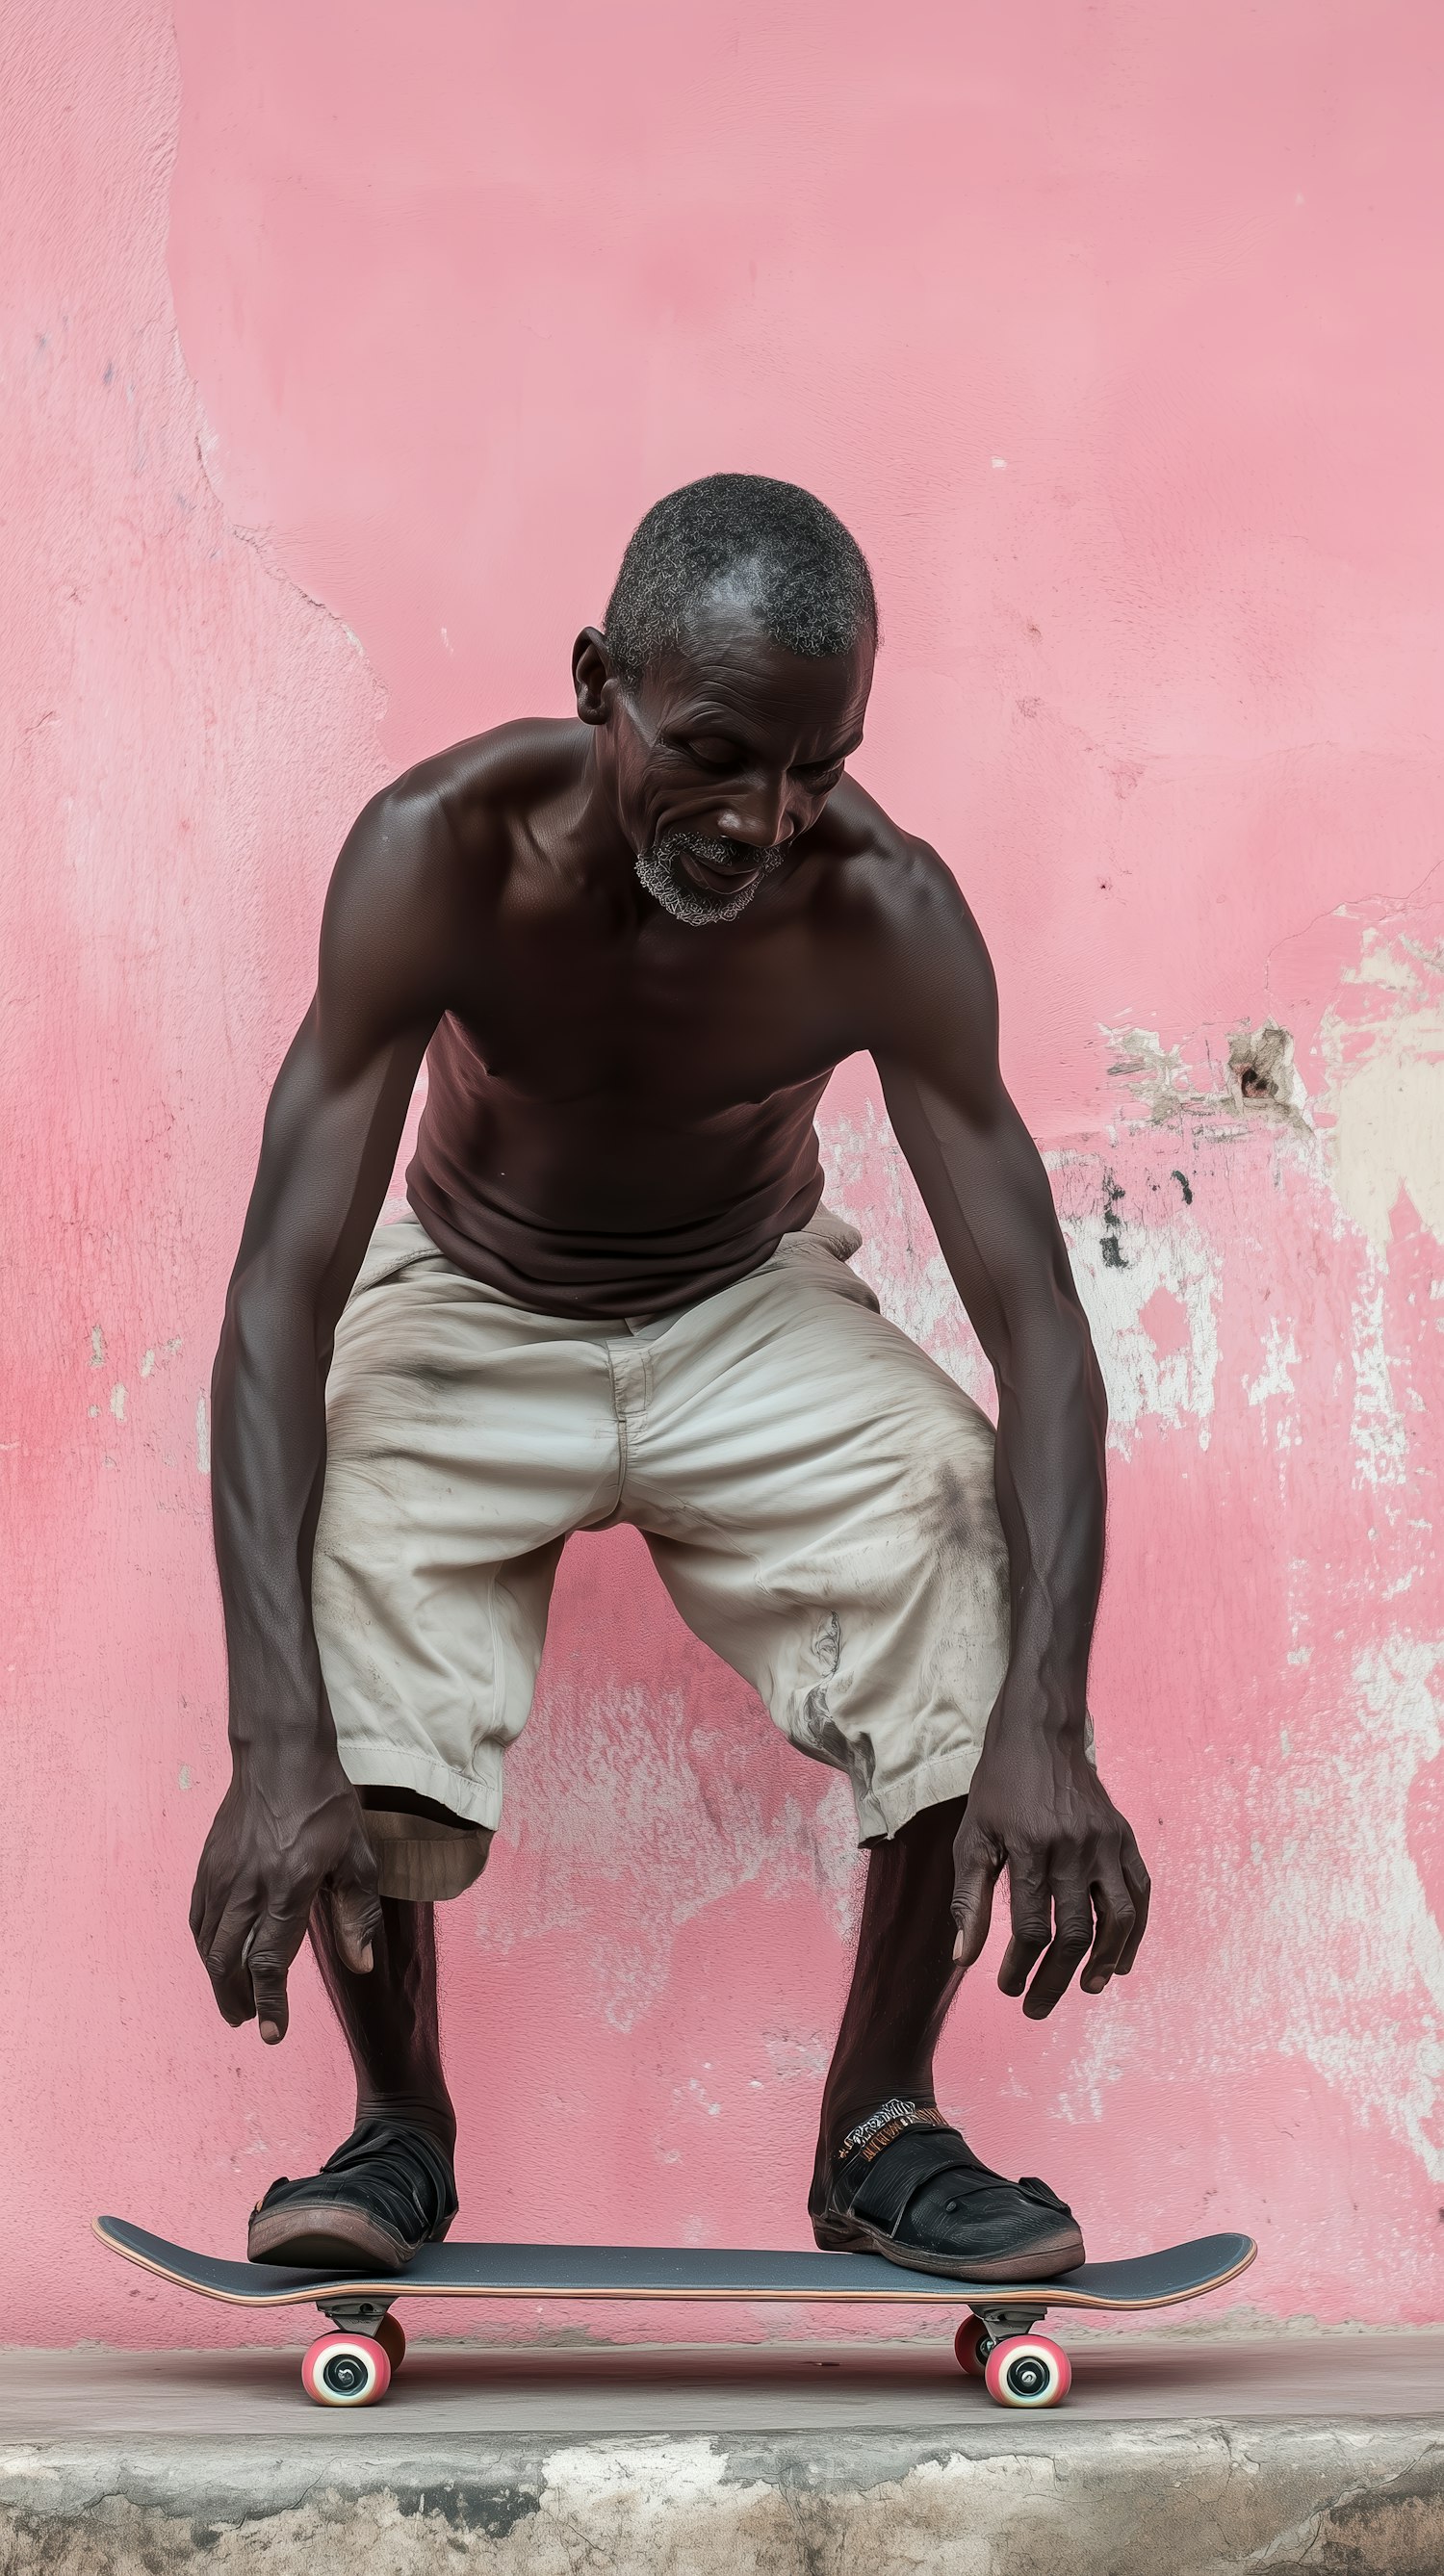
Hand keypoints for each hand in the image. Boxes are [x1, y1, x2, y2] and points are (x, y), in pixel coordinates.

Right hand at [189, 1744, 379, 2042]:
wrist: (280, 1755)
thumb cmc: (326, 1803)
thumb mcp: (357, 1855)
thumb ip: (357, 1914)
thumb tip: (361, 1965)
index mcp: (288, 1885)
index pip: (271, 1959)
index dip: (270, 2003)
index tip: (271, 2033)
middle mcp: (249, 1885)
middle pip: (228, 1960)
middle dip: (236, 1999)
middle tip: (248, 2020)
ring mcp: (222, 1874)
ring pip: (207, 1943)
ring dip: (218, 1978)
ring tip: (234, 1997)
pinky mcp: (207, 1865)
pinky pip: (198, 1918)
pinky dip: (204, 1946)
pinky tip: (216, 1956)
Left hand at [951, 1712, 1149, 2017]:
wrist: (1039, 1735)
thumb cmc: (998, 1789)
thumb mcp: (973, 1838)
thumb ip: (970, 1900)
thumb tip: (962, 1959)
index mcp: (1031, 1847)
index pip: (1031, 1927)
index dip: (1020, 1966)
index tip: (1007, 1987)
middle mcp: (1073, 1847)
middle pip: (1074, 1932)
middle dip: (1055, 1979)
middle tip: (1037, 2008)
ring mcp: (1105, 1842)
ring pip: (1116, 1918)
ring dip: (1103, 1962)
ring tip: (1085, 1988)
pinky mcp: (1124, 1837)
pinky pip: (1139, 1893)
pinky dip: (1134, 1932)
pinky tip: (1119, 1960)